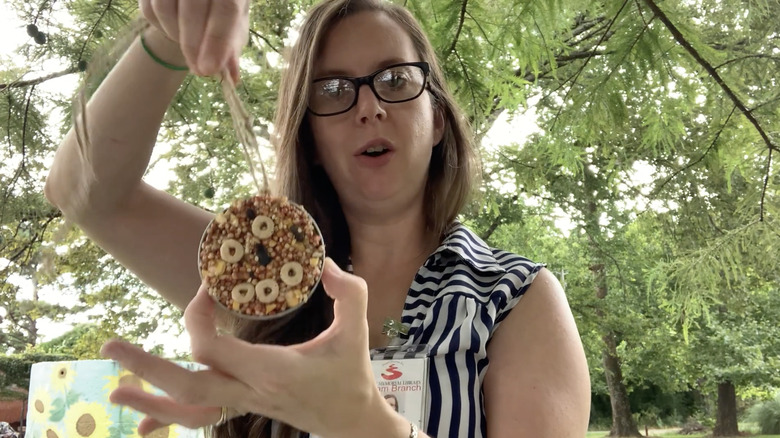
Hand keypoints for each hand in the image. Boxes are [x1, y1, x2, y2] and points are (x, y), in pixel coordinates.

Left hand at [101, 258, 396, 437]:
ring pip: (188, 411)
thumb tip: (323, 264)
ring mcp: (243, 403)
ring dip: (150, 403)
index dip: (198, 313)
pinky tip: (146, 424)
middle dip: (146, 367)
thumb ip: (349, 294)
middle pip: (186, 385)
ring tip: (116, 392)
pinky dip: (171, 418)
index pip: (213, 348)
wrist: (351, 421)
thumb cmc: (352, 375)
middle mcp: (250, 390)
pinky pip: (200, 417)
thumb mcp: (356, 331)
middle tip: (110, 347)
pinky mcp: (243, 407)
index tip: (206, 284)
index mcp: (271, 369)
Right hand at [137, 0, 249, 79]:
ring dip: (175, 36)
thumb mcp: (234, 27)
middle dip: (193, 44)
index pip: (227, 8)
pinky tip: (175, 32)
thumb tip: (231, 77)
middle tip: (198, 70)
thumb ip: (232, 49)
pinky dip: (161, 27)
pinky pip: (148, 9)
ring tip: (189, 48)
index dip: (218, 40)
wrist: (201, 0)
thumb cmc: (221, 12)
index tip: (209, 69)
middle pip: (193, 5)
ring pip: (164, 7)